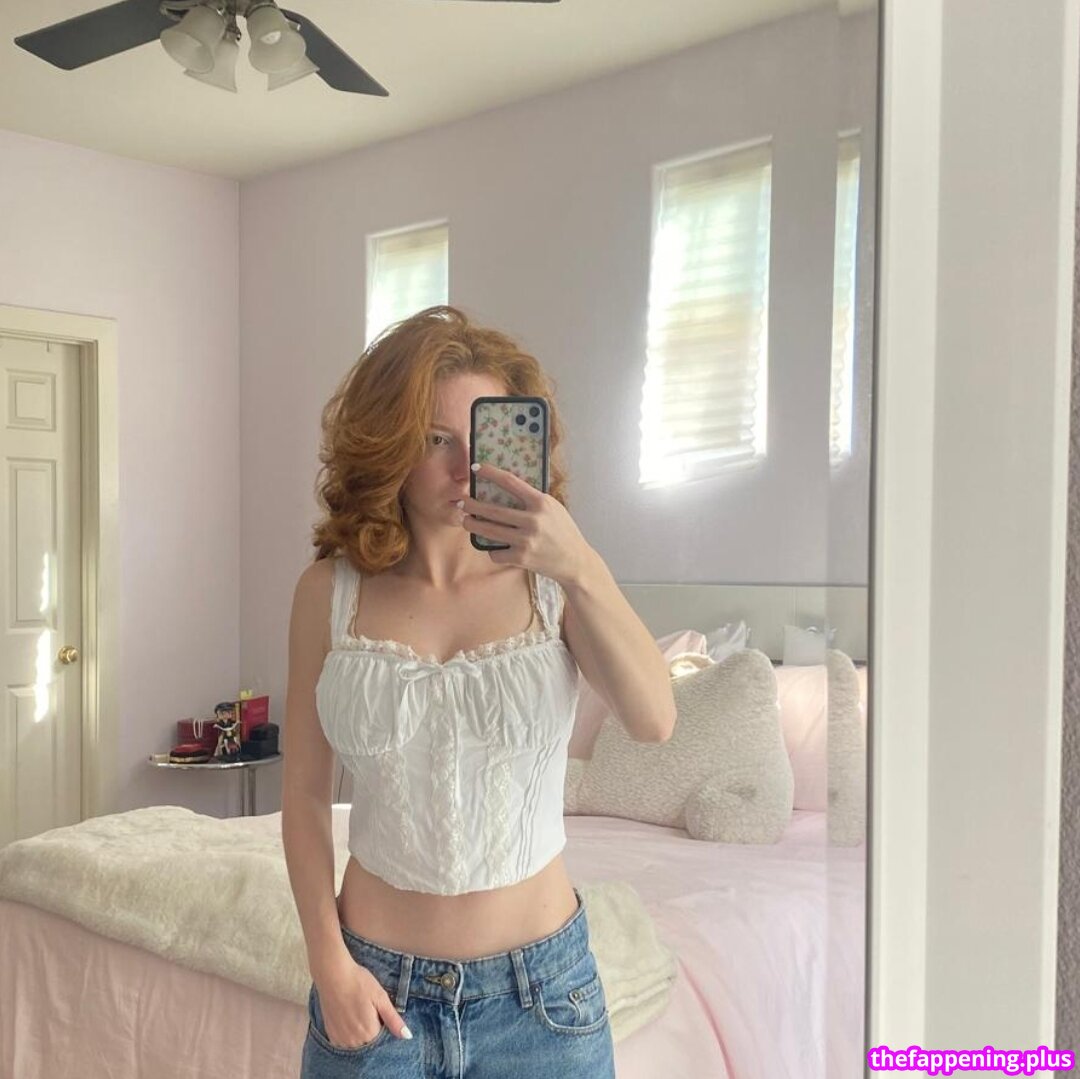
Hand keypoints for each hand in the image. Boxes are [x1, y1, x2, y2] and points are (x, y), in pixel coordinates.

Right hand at [314, 957, 411, 1047]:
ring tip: (357, 1011)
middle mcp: (354, 1042)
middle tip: (366, 1008)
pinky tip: (348, 1016)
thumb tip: (407, 1036)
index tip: (377, 1010)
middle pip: (369, 1042)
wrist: (333, 975)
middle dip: (371, 1029)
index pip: (383, 1038)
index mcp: (370, 1033)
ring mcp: (341, 1040)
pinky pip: (344, 1042)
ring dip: (360, 1033)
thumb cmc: (359, 983)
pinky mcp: (331, 1035)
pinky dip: (348, 1033)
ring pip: (357, 1043)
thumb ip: (393, 1020)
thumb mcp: (381, 998)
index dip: (382, 1024)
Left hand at [460, 462, 592, 585]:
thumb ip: (533, 499)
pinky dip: (492, 550)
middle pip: (492, 510)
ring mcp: (526, 540)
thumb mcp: (553, 508)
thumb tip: (507, 487)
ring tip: (465, 521)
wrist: (575, 561)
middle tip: (461, 501)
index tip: (475, 468)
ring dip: (472, 525)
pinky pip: (496, 552)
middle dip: (472, 505)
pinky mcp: (522, 558)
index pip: (510, 482)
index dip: (490, 473)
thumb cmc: (563, 531)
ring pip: (489, 531)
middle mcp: (533, 520)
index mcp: (541, 503)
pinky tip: (493, 548)